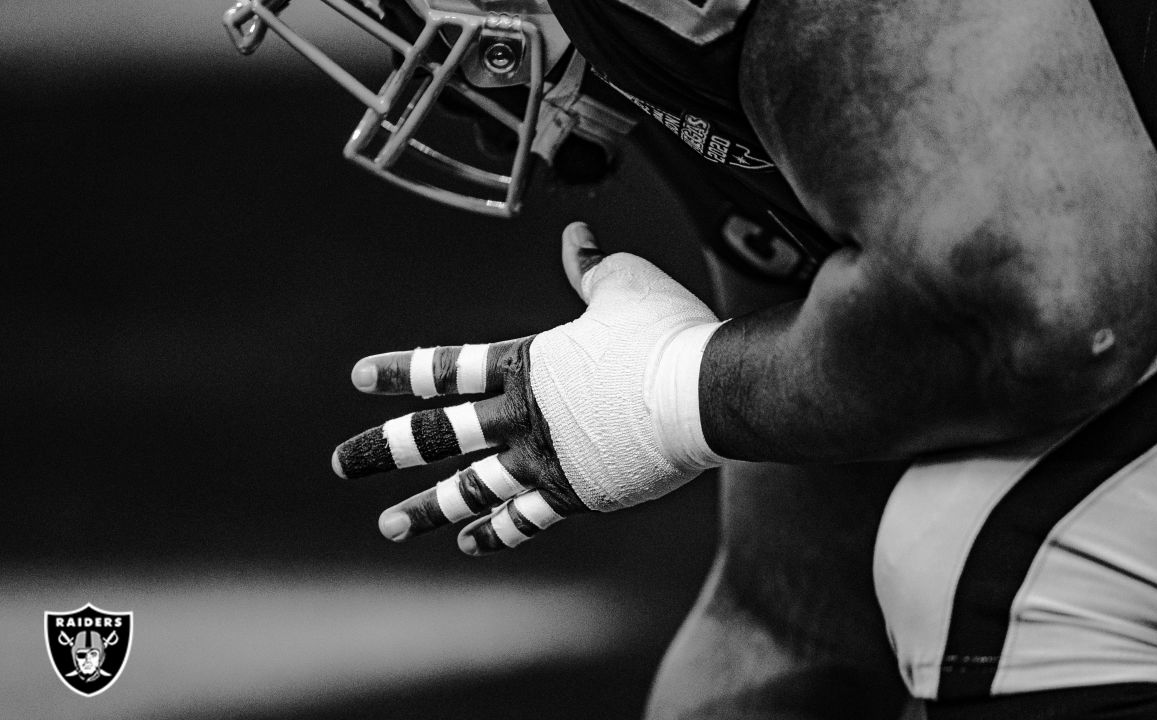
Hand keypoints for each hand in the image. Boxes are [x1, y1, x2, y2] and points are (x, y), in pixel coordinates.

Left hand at [332, 222, 725, 554]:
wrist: (705, 392)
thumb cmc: (667, 332)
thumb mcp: (624, 283)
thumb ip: (590, 266)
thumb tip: (575, 239)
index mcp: (525, 364)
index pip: (446, 368)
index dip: (399, 371)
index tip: (358, 377)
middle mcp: (522, 417)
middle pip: (437, 436)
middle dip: (383, 451)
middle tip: (340, 463)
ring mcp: (545, 461)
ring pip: (470, 490)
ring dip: (426, 509)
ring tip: (389, 525)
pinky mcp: (576, 494)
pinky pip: (524, 521)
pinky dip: (495, 533)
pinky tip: (471, 542)